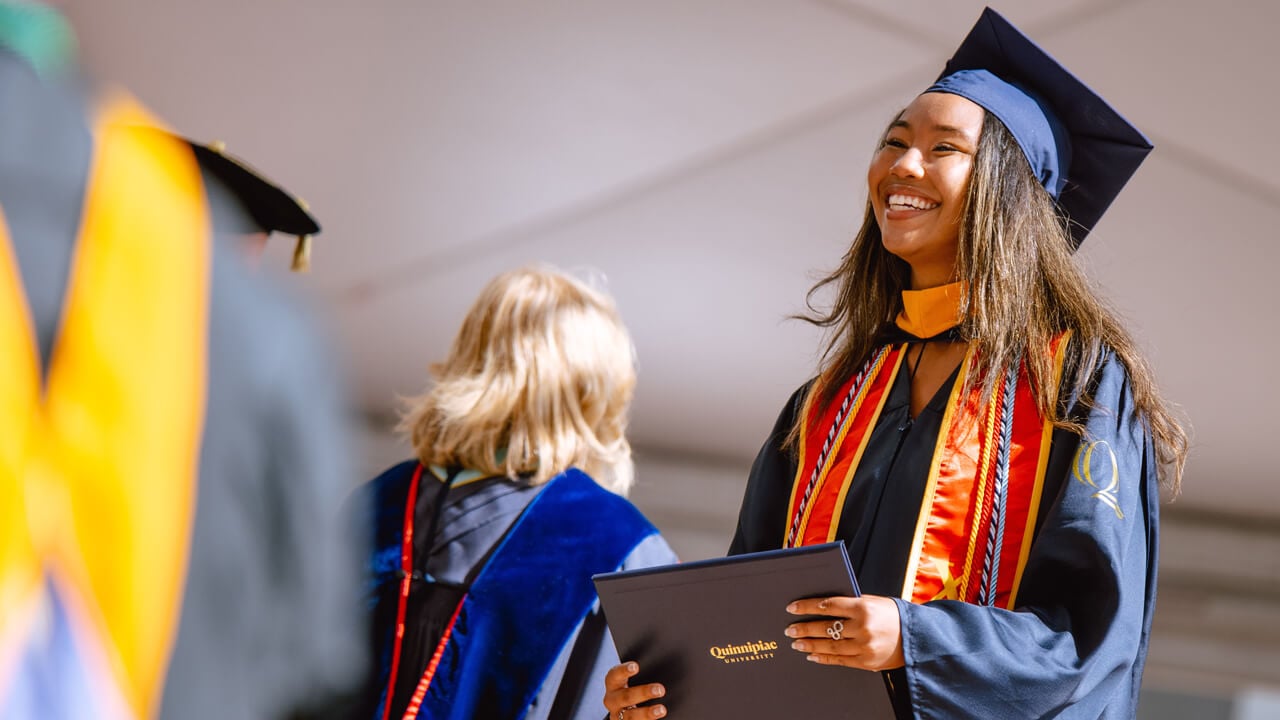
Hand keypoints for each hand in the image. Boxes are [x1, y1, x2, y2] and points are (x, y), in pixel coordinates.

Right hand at [603, 661, 666, 718]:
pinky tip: (657, 719)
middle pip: (625, 696)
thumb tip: (664, 666)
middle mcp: (612, 700)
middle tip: (660, 689)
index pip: (614, 675)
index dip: (623, 670)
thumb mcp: (632, 682)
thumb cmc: (632, 692)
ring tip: (661, 710)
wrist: (622, 714)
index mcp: (613, 685)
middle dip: (643, 693)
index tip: (635, 666)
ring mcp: (617, 716)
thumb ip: (642, 676)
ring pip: (630, 716)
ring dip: (646, 713)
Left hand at [784, 595, 904, 670]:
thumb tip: (822, 606)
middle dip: (805, 628)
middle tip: (790, 629)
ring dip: (810, 645)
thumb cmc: (892, 615)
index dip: (807, 606)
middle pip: (826, 627)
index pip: (828, 605)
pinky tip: (812, 656)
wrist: (916, 637)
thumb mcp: (872, 602)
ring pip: (830, 646)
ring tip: (797, 644)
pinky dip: (824, 658)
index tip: (792, 608)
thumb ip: (850, 604)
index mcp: (863, 607)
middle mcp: (863, 627)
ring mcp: (864, 646)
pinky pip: (840, 660)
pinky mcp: (866, 662)